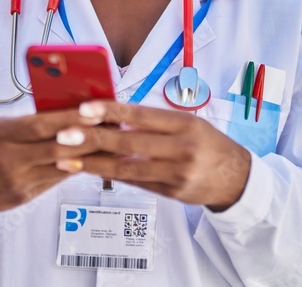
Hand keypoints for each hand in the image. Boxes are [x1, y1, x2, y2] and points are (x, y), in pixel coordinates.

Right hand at [0, 108, 103, 218]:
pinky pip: (54, 181)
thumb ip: (28, 123)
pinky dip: (73, 170)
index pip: (40, 125)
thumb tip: (66, 112)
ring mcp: (17, 181)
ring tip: (109, 144)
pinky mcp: (23, 197)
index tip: (93, 110)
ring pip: (60, 167)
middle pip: (55, 147)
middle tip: (112, 127)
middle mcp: (9, 158)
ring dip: (88, 155)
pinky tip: (92, 162)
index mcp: (1, 134)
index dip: (68, 118)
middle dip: (87, 137)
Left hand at [54, 101, 251, 211]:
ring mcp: (176, 174)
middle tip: (65, 135)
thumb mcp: (189, 123)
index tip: (85, 109)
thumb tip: (115, 116)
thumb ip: (155, 122)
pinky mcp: (171, 193)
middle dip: (94, 138)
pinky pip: (135, 182)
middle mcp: (181, 148)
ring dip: (94, 163)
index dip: (111, 111)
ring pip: (127, 167)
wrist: (236, 177)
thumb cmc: (208, 143)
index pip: (142, 115)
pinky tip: (90, 170)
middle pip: (130, 142)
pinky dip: (111, 175)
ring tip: (67, 158)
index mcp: (185, 124)